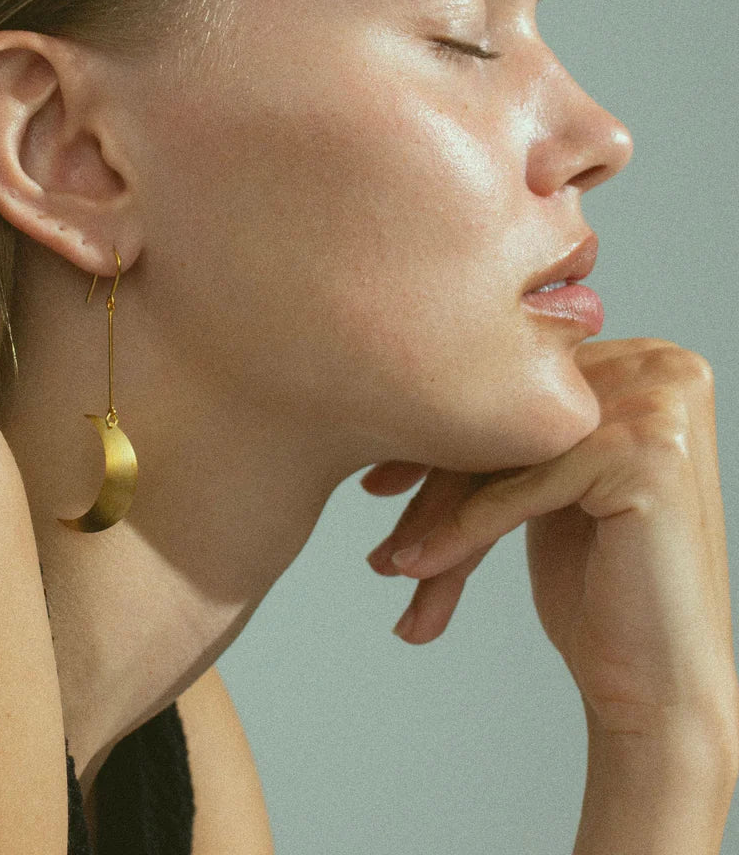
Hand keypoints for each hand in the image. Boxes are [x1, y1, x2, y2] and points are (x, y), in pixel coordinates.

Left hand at [363, 339, 738, 745]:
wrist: (660, 679)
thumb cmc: (598, 582)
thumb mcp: (544, 484)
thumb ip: (503, 429)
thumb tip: (392, 392)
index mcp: (639, 360)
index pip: (514, 392)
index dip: (439, 438)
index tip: (381, 479)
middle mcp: (660, 366)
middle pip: (509, 421)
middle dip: (431, 481)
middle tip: (379, 537)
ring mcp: (660, 405)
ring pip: (507, 452)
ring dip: (436, 513)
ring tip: (390, 565)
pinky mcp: (647, 453)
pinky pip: (521, 486)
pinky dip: (463, 529)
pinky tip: (423, 570)